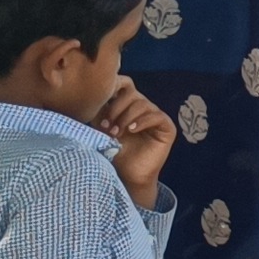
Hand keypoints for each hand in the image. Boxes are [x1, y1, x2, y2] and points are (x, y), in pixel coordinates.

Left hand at [93, 79, 173, 209]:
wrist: (126, 174)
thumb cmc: (113, 151)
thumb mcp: (101, 126)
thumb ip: (99, 109)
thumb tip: (92, 92)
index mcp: (128, 104)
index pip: (124, 83)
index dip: (113, 86)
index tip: (99, 98)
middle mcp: (143, 107)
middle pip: (131, 93)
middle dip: (116, 108)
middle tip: (106, 126)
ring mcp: (156, 116)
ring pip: (142, 104)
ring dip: (126, 118)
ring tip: (116, 133)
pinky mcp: (167, 127)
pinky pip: (156, 116)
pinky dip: (141, 121)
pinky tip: (131, 131)